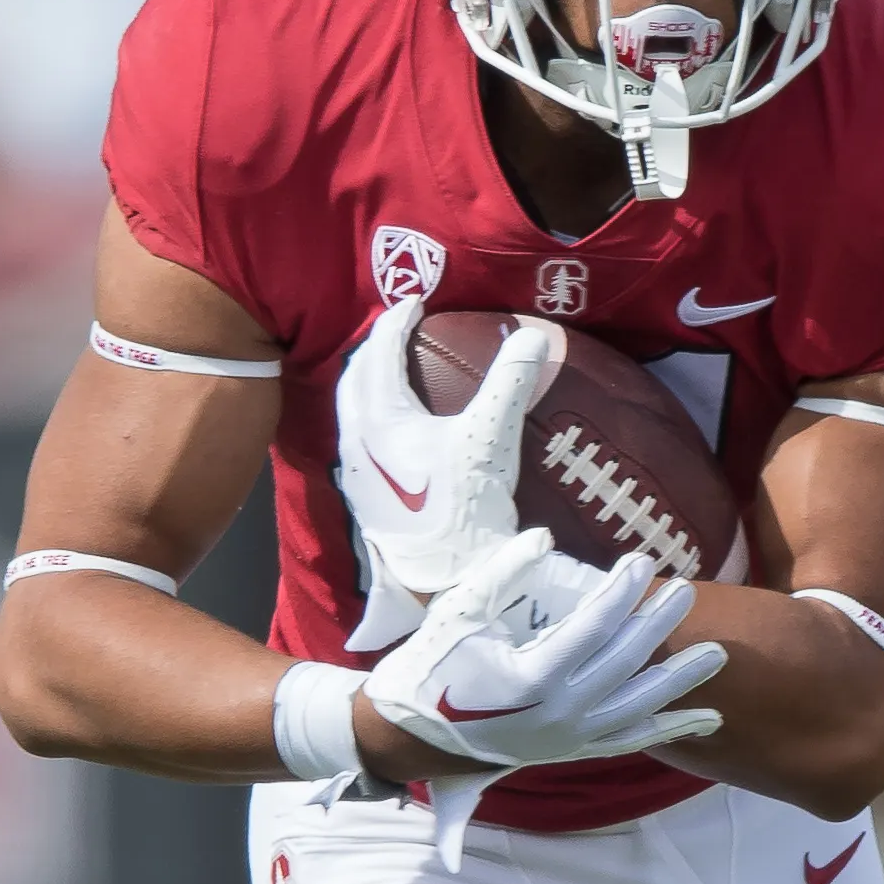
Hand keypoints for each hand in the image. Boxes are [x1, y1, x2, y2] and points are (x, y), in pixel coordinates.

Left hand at [336, 300, 553, 652]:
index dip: (396, 322)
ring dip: (368, 383)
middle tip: (398, 332)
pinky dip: (371, 416)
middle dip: (373, 349)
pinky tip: (398, 429)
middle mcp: (356, 441)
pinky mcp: (363, 497)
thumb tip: (533, 335)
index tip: (415, 304)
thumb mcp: (491, 438)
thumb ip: (510, 382)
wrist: (445, 579)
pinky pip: (358, 439)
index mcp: (379, 418)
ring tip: (394, 372)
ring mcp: (355, 472)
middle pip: (354, 377)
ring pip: (351, 410)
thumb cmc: (464, 508)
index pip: (379, 352)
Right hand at [363, 535, 724, 775]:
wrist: (413, 734)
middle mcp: (559, 713)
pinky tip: (704, 719)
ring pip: (640, 708)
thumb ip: (504, 572)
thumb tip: (546, 537)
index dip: (622, 591)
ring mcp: (570, 738)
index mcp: (532, 677)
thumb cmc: (433, 666)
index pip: (593, 627)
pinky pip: (630, 742)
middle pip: (625, 662)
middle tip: (688, 589)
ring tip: (717, 655)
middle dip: (659, 624)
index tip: (643, 560)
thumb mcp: (460, 610)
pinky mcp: (572, 751)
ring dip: (681, 681)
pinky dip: (668, 730)